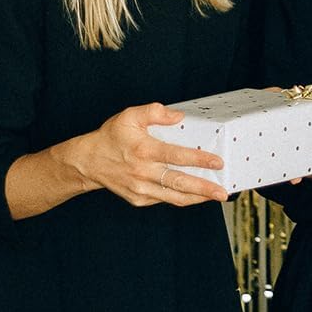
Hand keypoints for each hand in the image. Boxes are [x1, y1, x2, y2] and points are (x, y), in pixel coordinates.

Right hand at [58, 103, 227, 206]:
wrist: (88, 162)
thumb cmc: (112, 137)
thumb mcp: (129, 116)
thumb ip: (154, 112)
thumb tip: (179, 116)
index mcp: (144, 150)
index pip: (176, 156)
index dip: (199, 159)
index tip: (218, 162)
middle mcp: (143, 172)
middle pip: (179, 182)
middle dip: (204, 188)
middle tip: (223, 192)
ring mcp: (141, 189)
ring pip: (175, 197)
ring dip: (197, 198)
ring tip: (215, 196)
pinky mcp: (139, 199)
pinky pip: (165, 200)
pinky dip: (182, 199)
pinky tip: (195, 194)